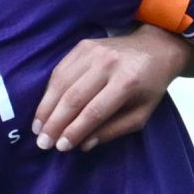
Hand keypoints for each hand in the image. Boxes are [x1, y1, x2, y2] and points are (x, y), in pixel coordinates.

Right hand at [35, 27, 188, 150]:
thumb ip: (113, 130)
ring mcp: (93, 51)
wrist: (156, 48)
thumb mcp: (140, 115)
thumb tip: (83, 145)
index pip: (94, 111)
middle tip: (42, 143)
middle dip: (55, 123)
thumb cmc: (150, 86)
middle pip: (73, 97)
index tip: (60, 147)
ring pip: (61, 83)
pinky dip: (49, 91)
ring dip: (46, 109)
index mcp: (127, 82)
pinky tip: (44, 109)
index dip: (74, 130)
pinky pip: (60, 70)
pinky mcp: (82, 45)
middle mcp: (108, 63)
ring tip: (37, 129)